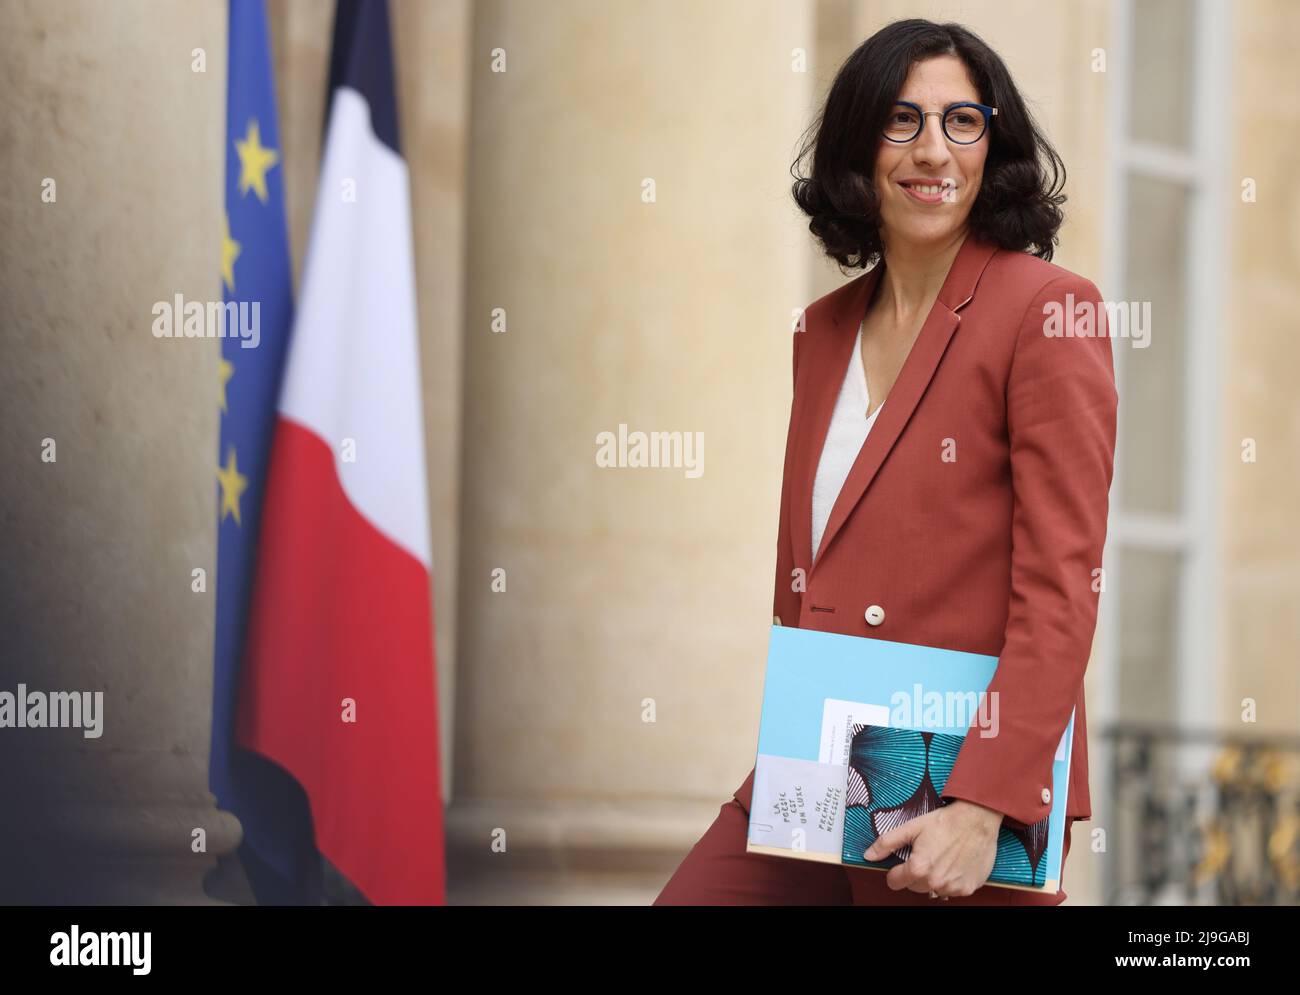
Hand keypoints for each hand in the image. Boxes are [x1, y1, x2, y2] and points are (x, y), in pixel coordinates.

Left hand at [863, 800, 1002, 897]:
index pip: (895, 882)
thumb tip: (869, 855)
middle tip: (925, 855)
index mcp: (919, 868)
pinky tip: (954, 864)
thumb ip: (887, 843)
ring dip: (933, 878)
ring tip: (941, 858)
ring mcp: (953, 887)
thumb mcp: (911, 827)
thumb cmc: (945, 822)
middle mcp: (935, 882)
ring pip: (933, 890)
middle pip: (914, 886)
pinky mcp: (968, 888)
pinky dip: (951, 880)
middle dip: (915, 873)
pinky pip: (952, 890)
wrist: (976, 820)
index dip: (895, 871)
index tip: (902, 863)